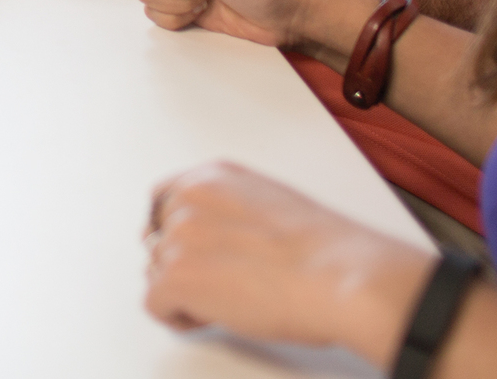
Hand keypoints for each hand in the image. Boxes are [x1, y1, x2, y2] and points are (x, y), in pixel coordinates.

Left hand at [143, 161, 430, 361]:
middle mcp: (189, 200)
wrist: (341, 276)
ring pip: (156, 273)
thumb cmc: (324, 250)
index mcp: (213, 177)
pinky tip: (211, 318)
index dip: (167, 230)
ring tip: (226, 302)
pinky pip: (154, 305)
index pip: (162, 198)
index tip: (173, 249)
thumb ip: (231, 209)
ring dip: (184, 292)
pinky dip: (178, 318)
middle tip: (218, 286)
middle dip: (182, 266)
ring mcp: (178, 238)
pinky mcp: (175, 278)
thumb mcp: (270, 202)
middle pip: (158, 241)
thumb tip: (218, 237)